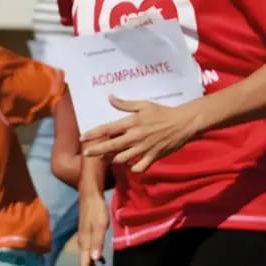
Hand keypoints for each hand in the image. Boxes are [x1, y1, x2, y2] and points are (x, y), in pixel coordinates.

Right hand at [77, 187, 109, 265]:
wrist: (89, 194)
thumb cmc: (96, 209)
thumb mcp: (99, 225)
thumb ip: (97, 242)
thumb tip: (96, 260)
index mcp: (84, 242)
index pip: (84, 265)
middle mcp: (82, 242)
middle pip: (84, 264)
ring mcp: (84, 238)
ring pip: (87, 258)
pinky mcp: (87, 233)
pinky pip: (90, 251)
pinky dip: (95, 259)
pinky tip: (102, 261)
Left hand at [81, 95, 203, 172]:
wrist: (184, 123)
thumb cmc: (162, 112)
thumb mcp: (143, 105)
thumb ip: (124, 104)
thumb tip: (109, 98)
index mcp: (131, 123)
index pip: (107, 129)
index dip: (93, 134)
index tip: (82, 137)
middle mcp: (135, 137)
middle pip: (111, 146)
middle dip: (96, 151)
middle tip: (86, 153)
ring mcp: (144, 148)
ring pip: (122, 158)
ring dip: (114, 159)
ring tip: (109, 158)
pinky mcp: (153, 156)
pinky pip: (139, 167)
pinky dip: (133, 168)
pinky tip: (130, 165)